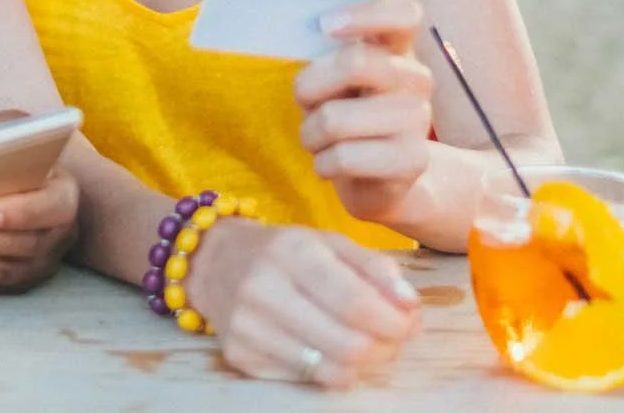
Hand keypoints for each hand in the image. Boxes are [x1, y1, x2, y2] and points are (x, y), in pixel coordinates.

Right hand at [191, 218, 421, 387]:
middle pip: (348, 345)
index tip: (408, 324)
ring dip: (361, 364)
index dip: (395, 323)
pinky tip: (325, 349)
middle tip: (390, 339)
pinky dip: (329, 369)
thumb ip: (375, 268)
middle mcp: (262, 288)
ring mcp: (246, 326)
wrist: (214, 263)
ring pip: (331, 371)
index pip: (356, 303)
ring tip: (363, 345)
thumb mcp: (328, 243)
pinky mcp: (239, 356)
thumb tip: (410, 304)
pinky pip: (307, 380)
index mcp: (291, 251)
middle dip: (385, 348)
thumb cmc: (283, 252)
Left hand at [295, 0, 434, 224]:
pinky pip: (344, 157)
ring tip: (321, 141)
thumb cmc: (346, 118)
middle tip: (307, 104)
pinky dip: (323, 164)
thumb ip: (328, 58)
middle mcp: (415, 79)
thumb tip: (315, 34)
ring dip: (311, 134)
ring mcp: (419, 120)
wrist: (380, 182)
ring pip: (335, 118)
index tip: (326, 26)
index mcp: (397, 50)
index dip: (367, 14)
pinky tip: (335, 165)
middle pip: (354, 62)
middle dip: (309, 87)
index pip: (404, 14)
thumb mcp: (334, 83)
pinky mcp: (414, 160)